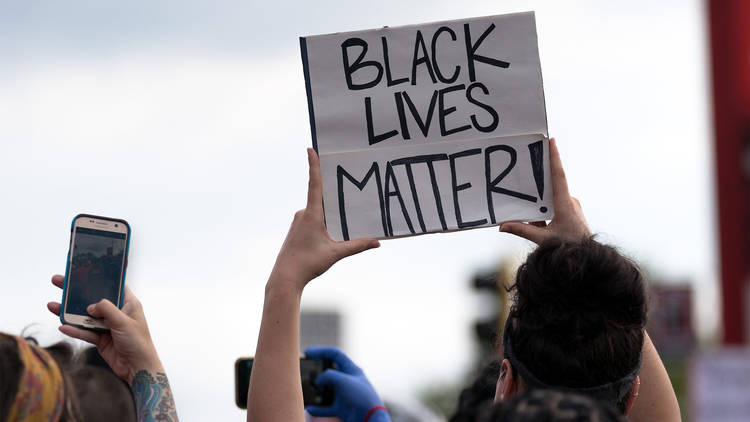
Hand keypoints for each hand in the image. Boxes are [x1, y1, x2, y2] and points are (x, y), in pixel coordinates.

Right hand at [47, 274, 162, 383]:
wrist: (138, 368)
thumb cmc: (138, 343)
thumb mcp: (123, 322)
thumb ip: (107, 310)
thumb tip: (90, 306)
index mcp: (128, 303)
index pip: (113, 286)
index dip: (98, 278)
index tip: (82, 271)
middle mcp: (117, 313)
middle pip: (94, 299)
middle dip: (76, 292)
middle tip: (59, 282)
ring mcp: (108, 326)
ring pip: (86, 316)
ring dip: (70, 312)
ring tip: (52, 305)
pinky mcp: (101, 339)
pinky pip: (85, 332)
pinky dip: (74, 330)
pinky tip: (62, 326)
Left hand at [269, 149, 379, 291]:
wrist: (285, 278)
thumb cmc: (307, 264)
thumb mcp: (336, 254)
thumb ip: (357, 246)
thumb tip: (377, 242)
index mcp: (311, 214)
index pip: (315, 184)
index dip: (313, 165)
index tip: (310, 149)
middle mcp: (303, 214)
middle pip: (321, 198)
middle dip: (334, 194)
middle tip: (346, 182)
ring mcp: (298, 221)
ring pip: (317, 211)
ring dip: (329, 212)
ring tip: (344, 215)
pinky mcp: (296, 229)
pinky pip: (312, 219)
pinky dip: (322, 221)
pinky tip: (329, 232)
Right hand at [305, 347, 389, 421]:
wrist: (370, 419)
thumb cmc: (362, 397)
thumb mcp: (344, 380)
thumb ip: (329, 376)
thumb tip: (318, 381)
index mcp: (351, 369)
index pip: (335, 354)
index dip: (321, 351)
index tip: (307, 353)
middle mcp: (347, 381)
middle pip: (328, 372)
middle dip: (316, 372)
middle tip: (303, 371)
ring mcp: (344, 395)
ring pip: (326, 390)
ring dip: (315, 391)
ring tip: (304, 390)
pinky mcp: (342, 408)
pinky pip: (326, 407)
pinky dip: (318, 408)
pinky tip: (310, 408)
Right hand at [500, 138, 590, 243]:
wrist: (588, 259)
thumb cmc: (568, 248)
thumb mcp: (543, 239)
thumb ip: (522, 231)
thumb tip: (501, 226)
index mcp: (565, 204)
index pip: (559, 175)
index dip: (555, 157)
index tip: (551, 140)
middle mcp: (570, 202)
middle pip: (552, 185)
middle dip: (540, 180)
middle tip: (529, 165)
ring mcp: (572, 208)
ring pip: (552, 199)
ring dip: (540, 202)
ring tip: (529, 205)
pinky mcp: (572, 214)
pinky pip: (555, 207)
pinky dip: (545, 212)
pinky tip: (537, 222)